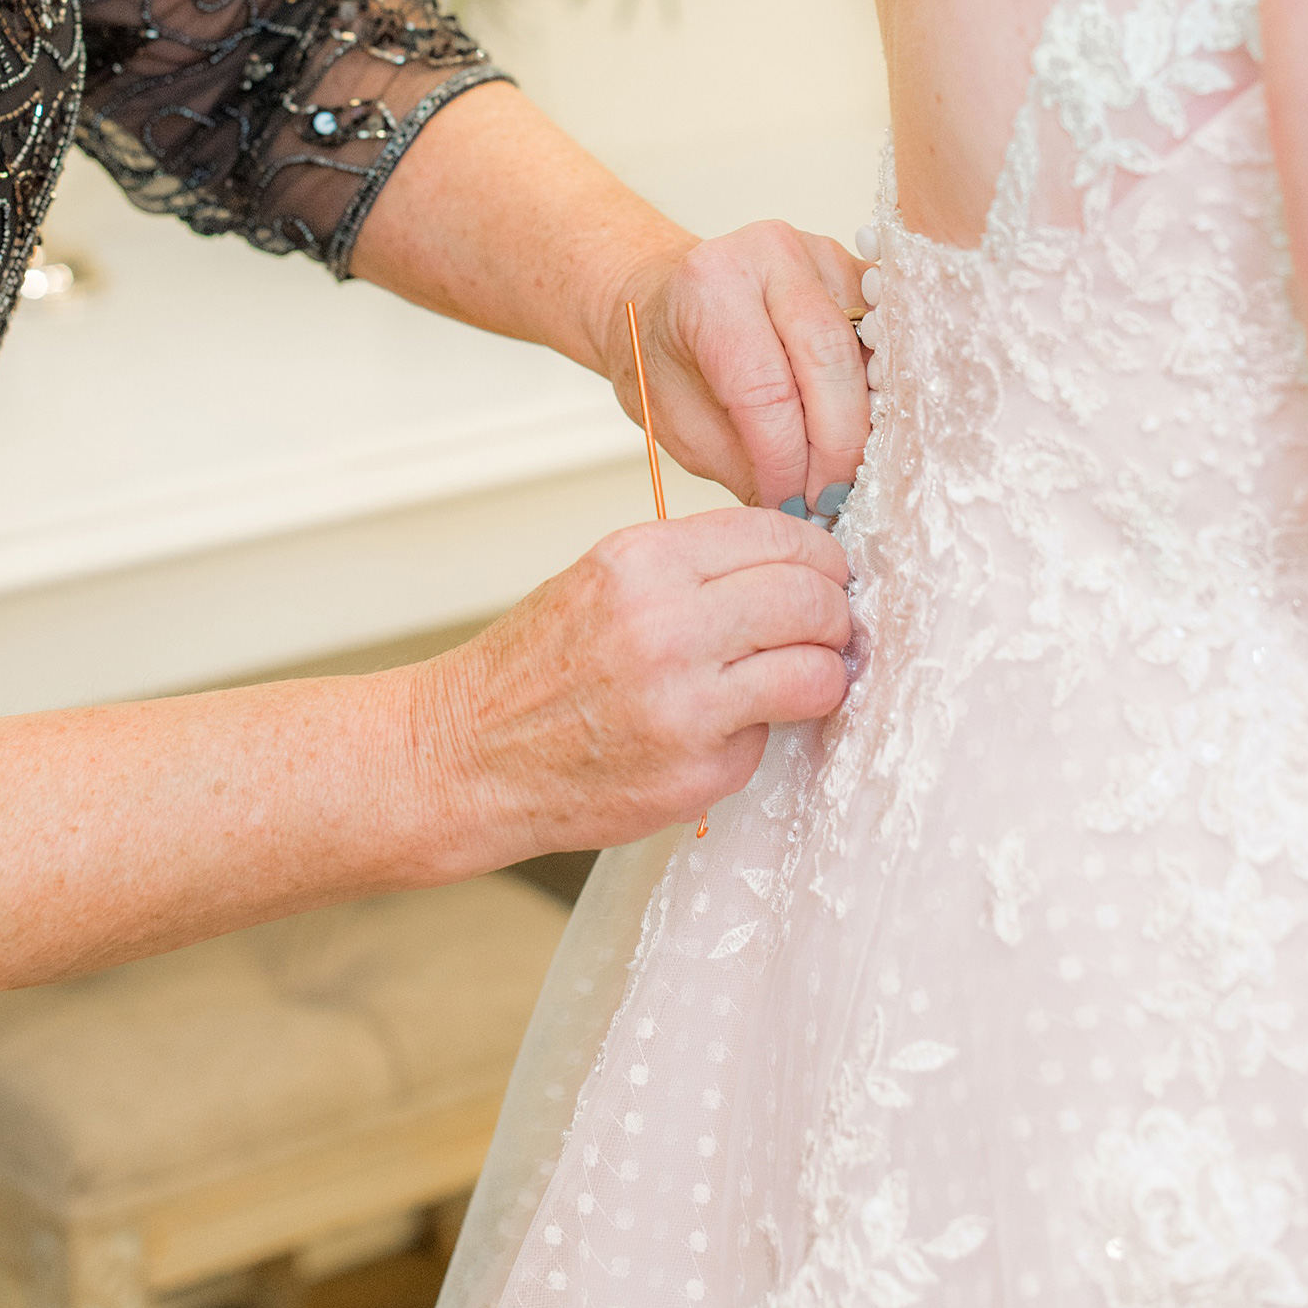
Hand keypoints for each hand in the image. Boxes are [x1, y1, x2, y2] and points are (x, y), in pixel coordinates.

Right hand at [416, 506, 851, 868]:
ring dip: (822, 674)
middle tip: (832, 624)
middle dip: (835, 611)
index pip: (776, 534)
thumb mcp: (607, 576)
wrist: (471, 754)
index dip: (818, 555)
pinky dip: (762, 732)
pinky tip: (722, 728)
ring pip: (814, 672)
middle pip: (808, 599)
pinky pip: (771, 738)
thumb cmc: (540, 666)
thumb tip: (793, 561)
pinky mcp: (695, 774)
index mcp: (642, 561)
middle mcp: (665, 625)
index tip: (827, 572)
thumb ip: (695, 565)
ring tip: (803, 676)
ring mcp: (683, 704)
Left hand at [606, 222, 870, 509]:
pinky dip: (880, 392)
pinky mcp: (857, 270)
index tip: (791, 505)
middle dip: (837, 446)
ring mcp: (822, 254)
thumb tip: (807, 513)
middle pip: (829, 359)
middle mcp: (770, 254)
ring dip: (865, 422)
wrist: (664, 305)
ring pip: (869, 348)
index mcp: (711, 287)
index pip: (766, 387)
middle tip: (827, 500)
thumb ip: (745, 465)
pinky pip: (887, 336)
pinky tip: (863, 432)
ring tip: (844, 473)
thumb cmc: (666, 362)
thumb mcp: (681, 425)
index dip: (787, 460)